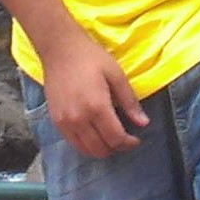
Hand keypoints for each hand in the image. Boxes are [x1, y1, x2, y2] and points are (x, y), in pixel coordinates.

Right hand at [41, 30, 148, 158]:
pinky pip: (73, 143)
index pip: (115, 138)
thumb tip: (143, 123)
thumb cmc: (91, 58)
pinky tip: (94, 134)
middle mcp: (79, 119)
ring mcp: (65, 122)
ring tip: (110, 137)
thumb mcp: (116, 74)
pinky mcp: (55, 121)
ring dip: (101, 149)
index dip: (129, 143)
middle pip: (101, 149)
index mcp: (97, 107)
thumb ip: (129, 101)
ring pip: (86, 150)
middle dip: (116, 147)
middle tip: (125, 138)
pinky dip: (86, 145)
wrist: (60, 49)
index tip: (136, 139)